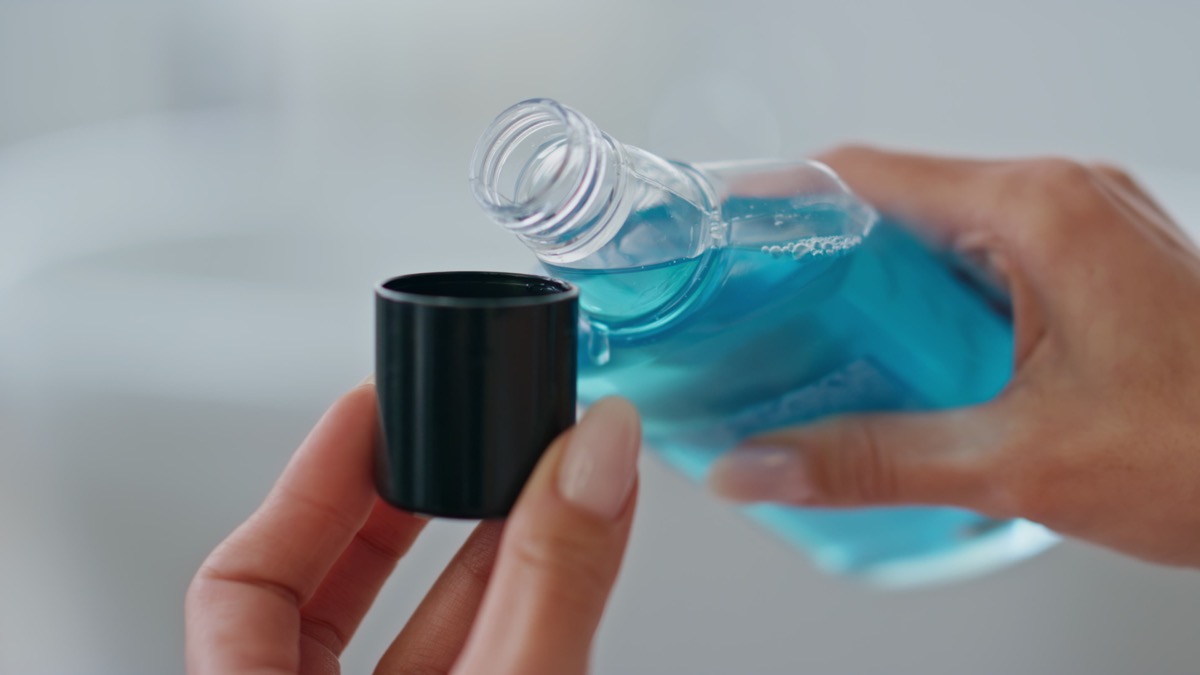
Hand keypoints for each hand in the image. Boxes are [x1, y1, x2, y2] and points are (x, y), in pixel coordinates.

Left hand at [185, 384, 640, 674]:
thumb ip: (545, 583)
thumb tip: (590, 457)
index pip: (243, 580)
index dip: (309, 478)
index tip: (371, 405)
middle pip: (317, 600)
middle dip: (396, 507)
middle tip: (449, 434)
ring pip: (409, 644)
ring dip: (477, 563)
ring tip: (534, 484)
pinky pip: (464, 670)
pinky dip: (510, 615)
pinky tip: (560, 565)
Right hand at [708, 146, 1199, 566]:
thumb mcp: (1019, 460)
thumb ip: (876, 461)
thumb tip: (765, 464)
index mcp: (1037, 211)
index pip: (865, 174)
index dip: (778, 203)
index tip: (723, 241)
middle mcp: (1060, 202)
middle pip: (896, 203)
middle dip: (819, 263)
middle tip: (761, 322)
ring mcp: (1081, 232)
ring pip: (939, 237)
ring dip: (877, 291)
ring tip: (822, 354)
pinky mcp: (1092, 271)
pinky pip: (983, 265)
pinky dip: (930, 308)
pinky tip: (909, 369)